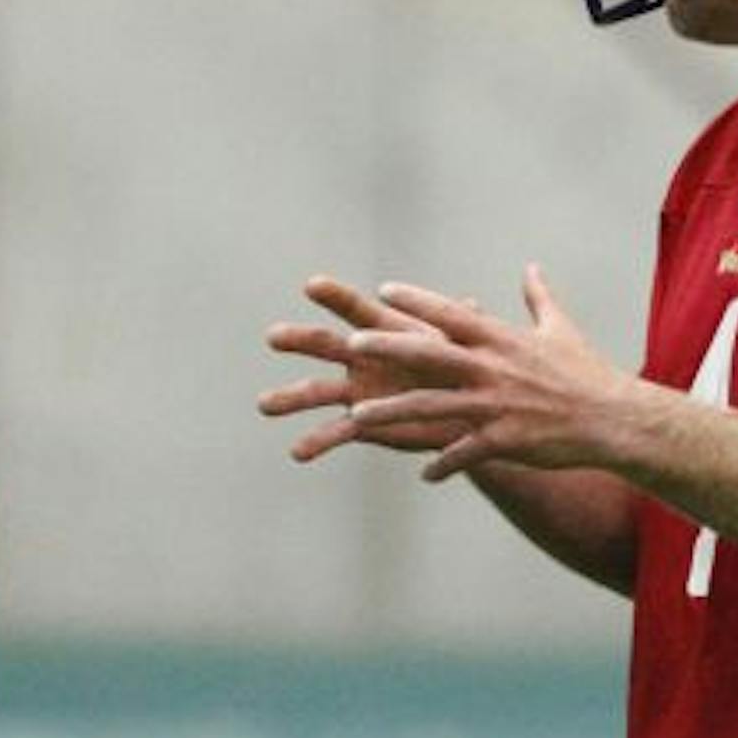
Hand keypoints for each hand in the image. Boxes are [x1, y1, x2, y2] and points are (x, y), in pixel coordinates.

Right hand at [259, 274, 474, 460]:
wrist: (464, 411)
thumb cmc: (462, 368)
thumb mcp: (464, 345)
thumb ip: (462, 329)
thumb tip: (473, 305)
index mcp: (385, 330)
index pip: (357, 309)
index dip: (337, 297)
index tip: (312, 285)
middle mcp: (363, 356)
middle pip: (325, 344)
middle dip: (299, 340)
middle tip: (273, 337)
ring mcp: (357, 389)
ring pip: (317, 390)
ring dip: (291, 397)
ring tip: (264, 405)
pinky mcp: (362, 422)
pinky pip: (335, 431)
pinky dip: (316, 441)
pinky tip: (298, 452)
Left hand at [348, 264, 645, 480]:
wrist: (616, 419)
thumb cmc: (588, 373)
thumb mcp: (562, 329)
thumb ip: (539, 298)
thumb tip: (531, 268)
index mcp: (503, 340)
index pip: (453, 314)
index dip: (418, 302)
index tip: (385, 290)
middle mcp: (495, 369)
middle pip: (431, 354)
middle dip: (389, 349)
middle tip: (351, 343)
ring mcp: (498, 406)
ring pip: (435, 406)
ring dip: (394, 411)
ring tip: (357, 416)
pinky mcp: (507, 440)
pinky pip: (466, 453)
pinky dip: (444, 463)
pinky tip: (425, 474)